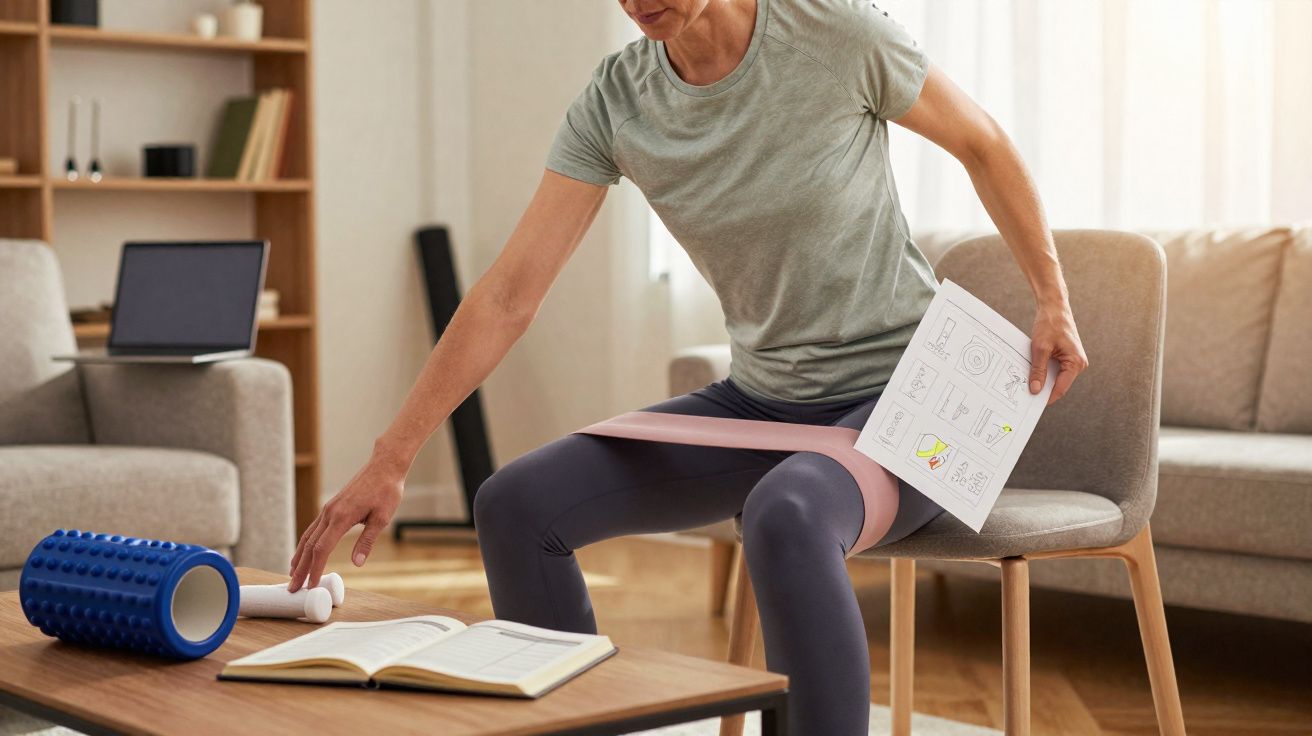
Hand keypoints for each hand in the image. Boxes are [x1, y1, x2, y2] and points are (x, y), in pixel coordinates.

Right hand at [287, 447, 405, 591]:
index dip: (315, 569)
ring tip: (292, 573)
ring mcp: (328, 509)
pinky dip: (306, 543)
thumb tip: (356, 563)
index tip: (310, 585)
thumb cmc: (386, 491)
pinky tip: (304, 552)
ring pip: (308, 536)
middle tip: (293, 588)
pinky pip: (314, 528)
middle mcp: (330, 513)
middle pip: (310, 546)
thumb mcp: (382, 518)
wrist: (384, 466)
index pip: (322, 549)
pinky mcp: (331, 507)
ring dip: (299, 557)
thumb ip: (367, 541)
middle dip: (301, 569)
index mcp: (342, 517)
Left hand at [1029, 302, 1088, 405]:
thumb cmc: (1050, 324)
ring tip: (1026, 383)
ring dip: (1042, 379)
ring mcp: (1072, 361)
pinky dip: (1043, 371)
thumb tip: (1035, 390)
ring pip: (1055, 377)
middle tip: (1024, 395)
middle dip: (1042, 389)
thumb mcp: (1040, 348)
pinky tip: (1031, 372)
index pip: (1060, 388)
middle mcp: (1078, 364)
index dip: (1046, 397)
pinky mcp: (1066, 357)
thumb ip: (1038, 370)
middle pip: (1058, 384)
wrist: (1054, 307)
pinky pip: (1054, 369)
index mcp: (1076, 363)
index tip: (1031, 405)